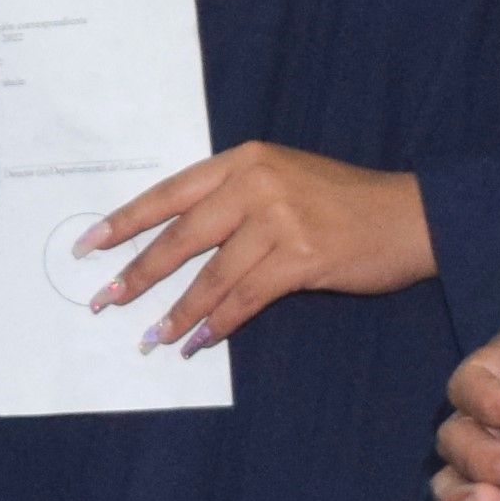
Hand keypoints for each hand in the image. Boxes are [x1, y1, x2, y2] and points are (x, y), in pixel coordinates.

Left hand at [81, 144, 432, 354]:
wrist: (409, 216)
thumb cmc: (341, 201)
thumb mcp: (280, 180)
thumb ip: (231, 199)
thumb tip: (174, 241)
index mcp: (243, 160)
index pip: (168, 193)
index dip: (125, 222)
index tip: (89, 246)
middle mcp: (255, 184)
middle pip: (180, 236)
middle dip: (138, 273)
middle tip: (104, 300)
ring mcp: (278, 220)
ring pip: (210, 275)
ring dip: (177, 312)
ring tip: (150, 336)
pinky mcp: (300, 257)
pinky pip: (245, 297)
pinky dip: (219, 323)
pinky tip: (198, 340)